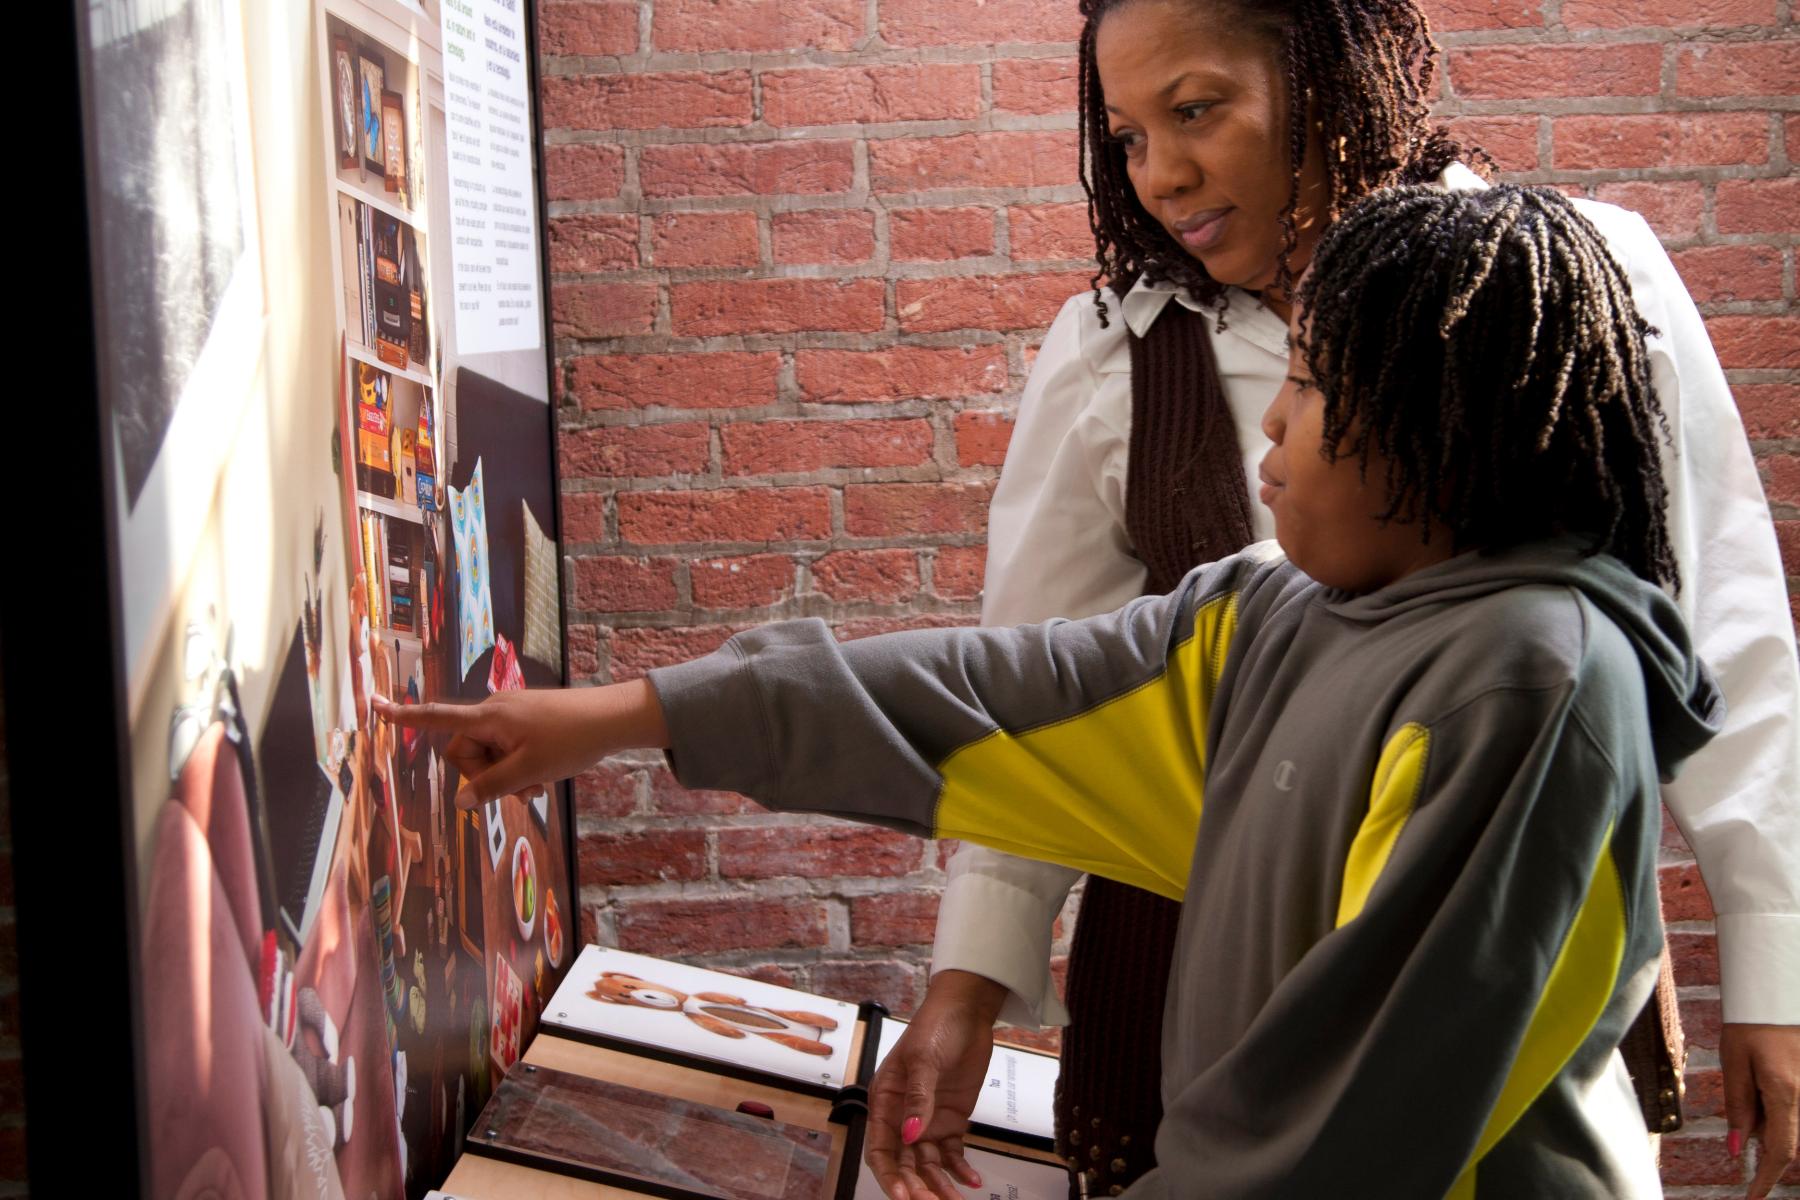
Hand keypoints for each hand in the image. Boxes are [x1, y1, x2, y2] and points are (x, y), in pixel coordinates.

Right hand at [373, 681, 666, 806]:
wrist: (611, 719)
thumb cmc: (570, 740)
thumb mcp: (527, 772)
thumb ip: (490, 787)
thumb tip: (460, 802)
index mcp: (488, 717)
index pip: (438, 718)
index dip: (406, 718)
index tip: (375, 708)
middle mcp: (494, 712)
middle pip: (465, 753)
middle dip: (485, 777)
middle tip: (521, 788)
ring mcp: (510, 716)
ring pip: (489, 757)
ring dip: (506, 777)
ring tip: (537, 784)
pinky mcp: (525, 722)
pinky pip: (507, 751)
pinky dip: (518, 768)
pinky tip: (542, 776)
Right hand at [866, 970, 1009, 1199]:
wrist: (967, 1012)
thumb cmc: (935, 1027)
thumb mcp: (923, 1060)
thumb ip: (918, 1099)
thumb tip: (910, 1134)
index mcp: (884, 1101)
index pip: (881, 1148)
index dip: (889, 1175)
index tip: (904, 1196)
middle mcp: (902, 1116)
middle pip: (905, 1163)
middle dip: (917, 1186)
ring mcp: (927, 1120)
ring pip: (929, 1164)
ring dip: (940, 1184)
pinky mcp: (951, 1120)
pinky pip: (952, 1153)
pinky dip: (959, 1169)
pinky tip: (970, 1181)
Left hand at [1721, 1022, 1799, 1198]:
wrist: (1780, 993)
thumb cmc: (1752, 1022)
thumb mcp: (1734, 1060)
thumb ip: (1738, 1106)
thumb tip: (1738, 1150)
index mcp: (1785, 1091)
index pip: (1781, 1151)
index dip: (1766, 1179)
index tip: (1751, 1198)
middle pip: (1786, 1136)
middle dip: (1762, 1128)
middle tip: (1748, 1087)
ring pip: (1793, 1122)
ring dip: (1772, 1113)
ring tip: (1760, 1074)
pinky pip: (1798, 1107)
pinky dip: (1781, 1101)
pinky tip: (1771, 1076)